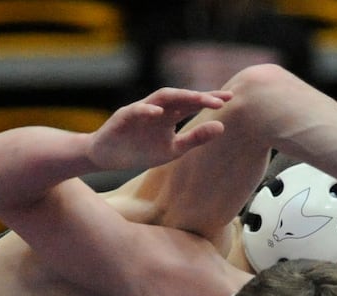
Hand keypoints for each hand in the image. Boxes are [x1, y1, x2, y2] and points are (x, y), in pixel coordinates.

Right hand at [86, 88, 231, 173]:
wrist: (106, 156)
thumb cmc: (139, 151)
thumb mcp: (172, 150)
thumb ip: (195, 138)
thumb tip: (222, 126)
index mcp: (170, 115)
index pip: (192, 103)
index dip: (210, 99)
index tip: (231, 98)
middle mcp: (158, 107)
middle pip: (181, 97)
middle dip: (199, 97)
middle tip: (220, 100)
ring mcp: (141, 109)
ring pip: (161, 97)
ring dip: (179, 97)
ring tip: (197, 99)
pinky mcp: (123, 116)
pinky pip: (136, 111)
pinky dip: (146, 110)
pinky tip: (158, 113)